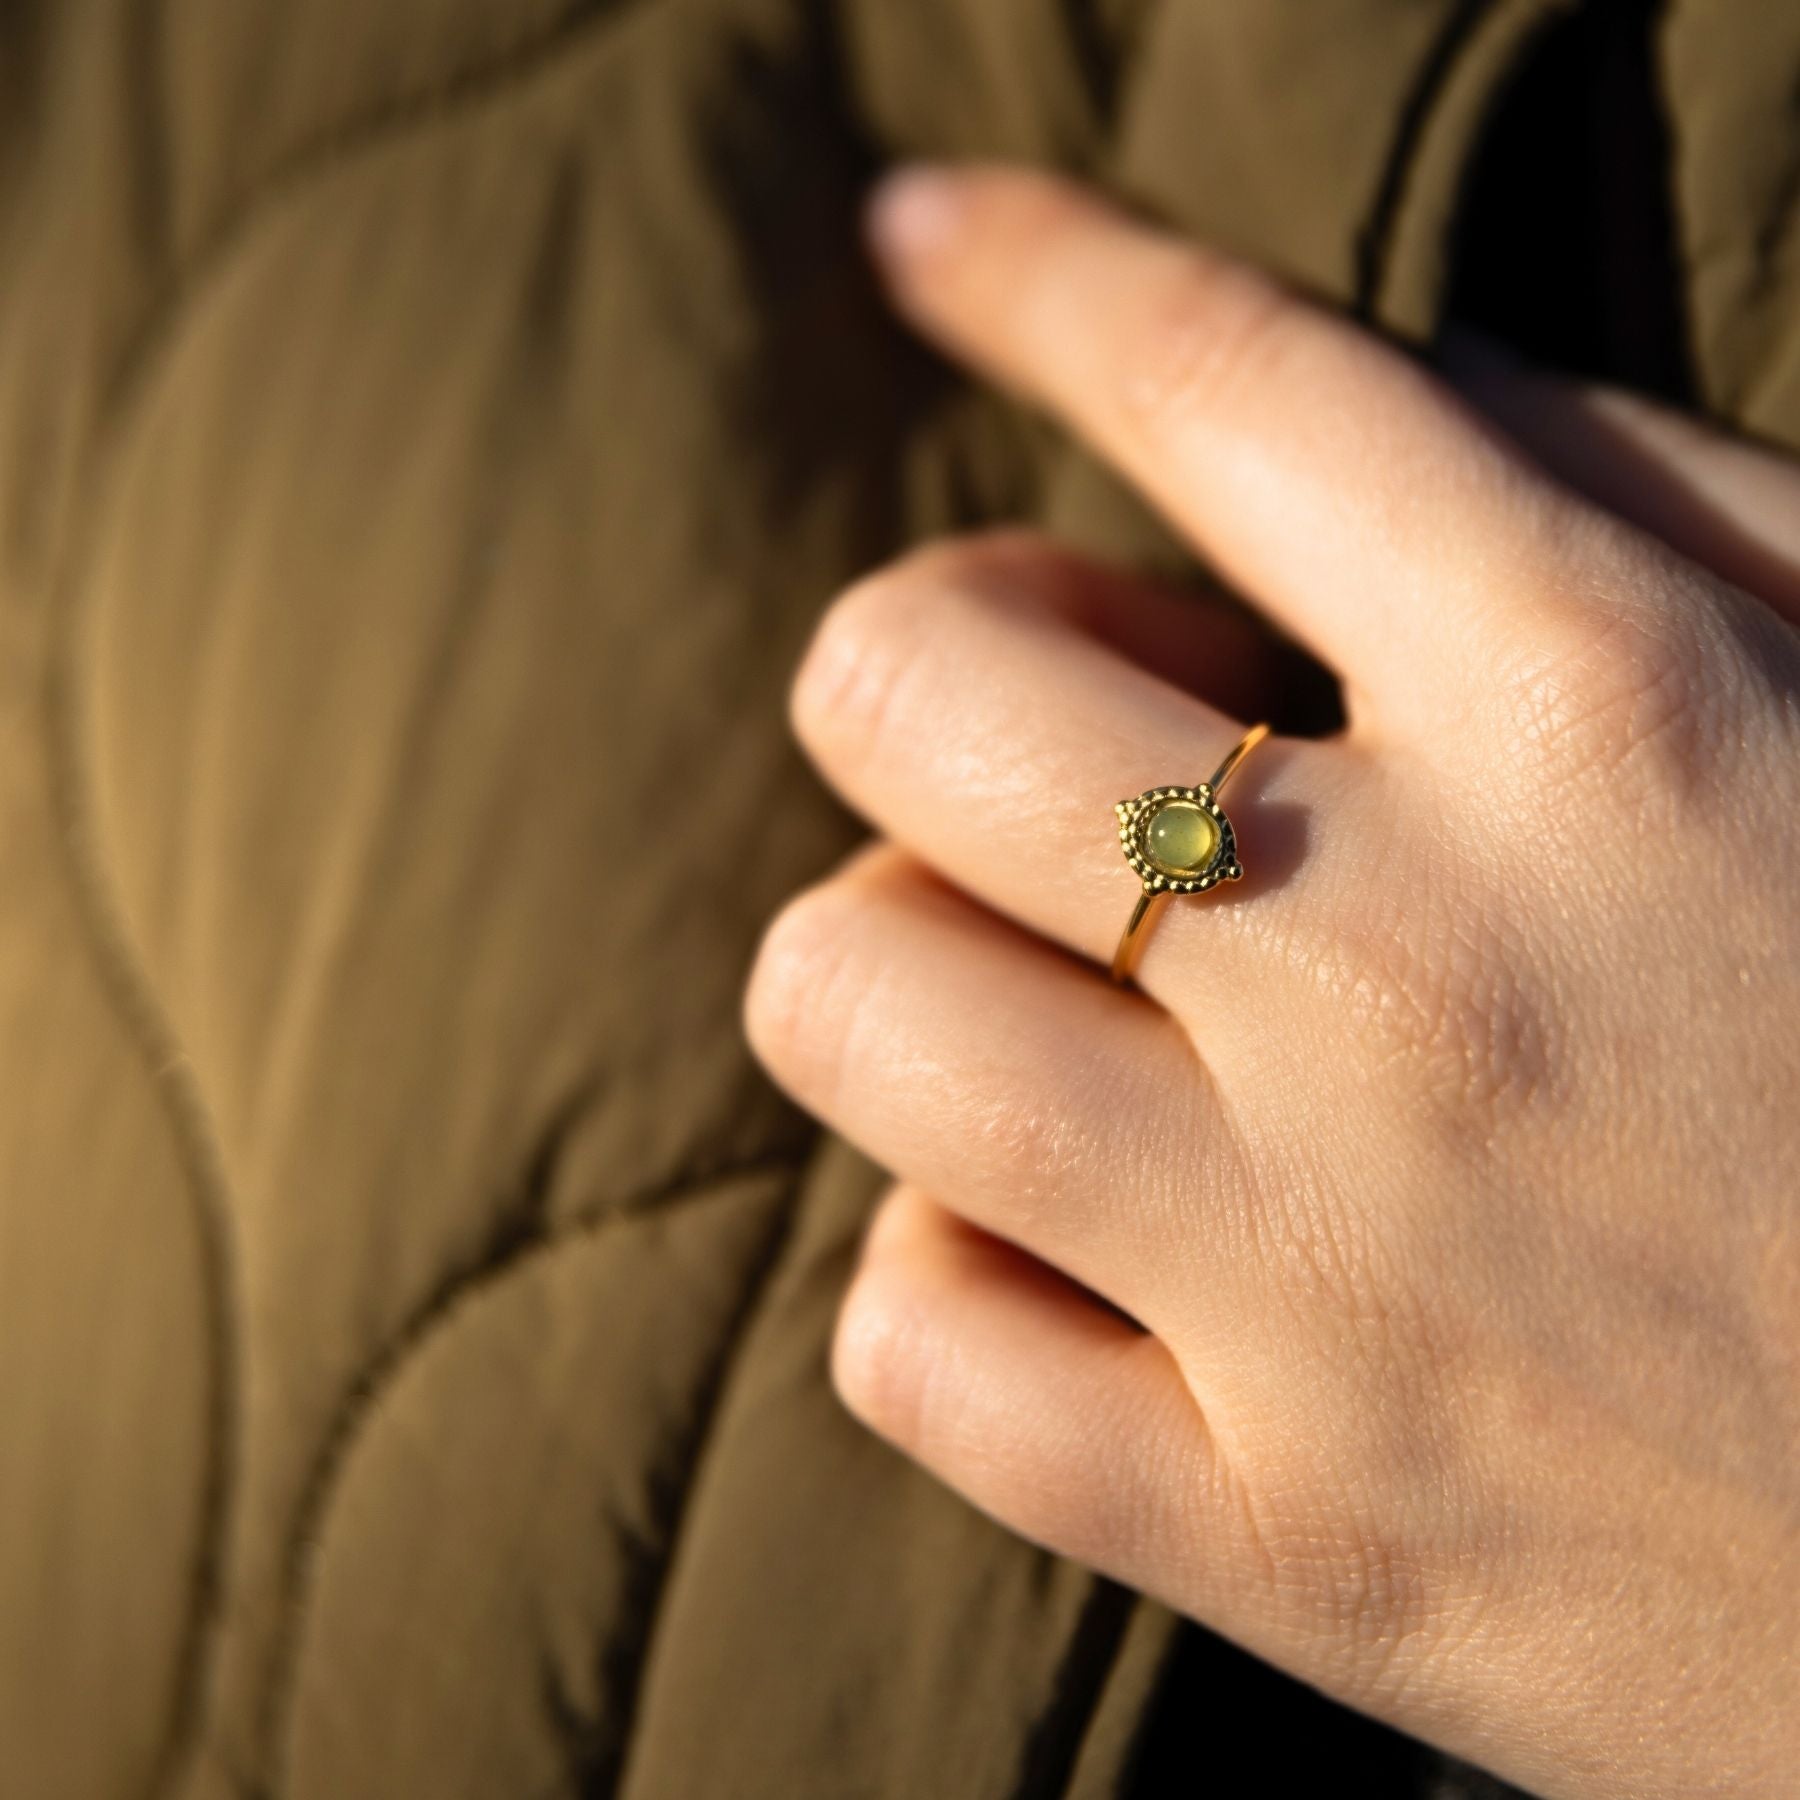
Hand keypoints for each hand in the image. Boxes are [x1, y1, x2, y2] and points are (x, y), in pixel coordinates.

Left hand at [745, 167, 1799, 1798]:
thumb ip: (1625, 511)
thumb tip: (1303, 412)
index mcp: (1623, 714)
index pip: (1229, 385)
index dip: (1038, 271)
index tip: (922, 238)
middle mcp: (1422, 973)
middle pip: (902, 690)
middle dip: (929, 678)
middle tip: (1063, 751)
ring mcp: (1327, 1284)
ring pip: (846, 1001)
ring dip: (901, 967)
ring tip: (1057, 1009)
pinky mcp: (1282, 1545)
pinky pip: (912, 1339)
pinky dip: (952, 1272)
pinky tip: (1081, 1263)